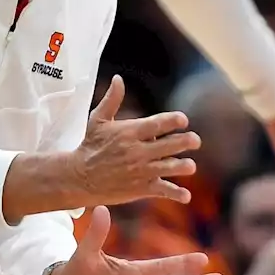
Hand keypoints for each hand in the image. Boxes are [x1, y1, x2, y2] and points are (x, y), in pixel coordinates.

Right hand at [72, 75, 200, 205]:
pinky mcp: (140, 189)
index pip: (157, 124)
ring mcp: (140, 171)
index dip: (173, 120)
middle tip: (195, 140)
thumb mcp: (98, 120)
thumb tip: (117, 78)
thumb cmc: (89, 146)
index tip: (183, 120)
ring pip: (170, 167)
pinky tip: (185, 195)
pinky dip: (176, 193)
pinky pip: (162, 190)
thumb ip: (111, 100)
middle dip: (186, 141)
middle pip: (170, 145)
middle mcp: (137, 151)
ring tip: (190, 165)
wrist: (79, 177)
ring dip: (184, 166)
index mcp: (129, 132)